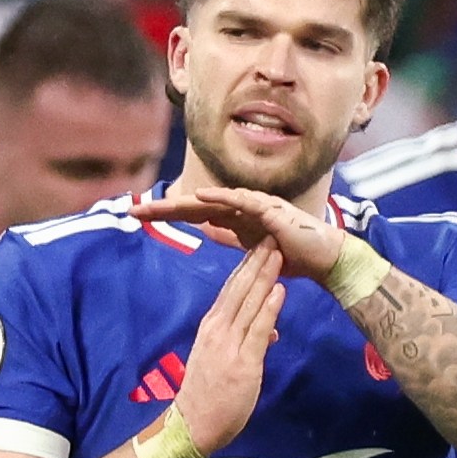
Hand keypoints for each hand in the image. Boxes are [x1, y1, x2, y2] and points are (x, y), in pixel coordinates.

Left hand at [132, 181, 345, 283]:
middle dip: (163, 208)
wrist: (323, 260)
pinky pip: (242, 201)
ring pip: (213, 201)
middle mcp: (241, 207)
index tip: (138, 218)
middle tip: (133, 211)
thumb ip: (230, 237)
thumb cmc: (291, 255)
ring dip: (184, 202)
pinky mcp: (270, 211)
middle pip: (195, 205)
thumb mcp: (250, 250)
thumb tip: (207, 230)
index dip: (166, 215)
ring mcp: (255, 206)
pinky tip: (201, 197)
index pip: (193, 215)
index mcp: (234, 218)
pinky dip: (222, 198)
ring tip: (158, 205)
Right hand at [165, 239, 280, 455]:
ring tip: (278, 250)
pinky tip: (279, 289)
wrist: (191, 426)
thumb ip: (245, 343)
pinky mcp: (242, 363)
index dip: (247, 266)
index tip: (260, 246)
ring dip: (265, 275)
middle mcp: (217, 330)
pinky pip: (258, 329)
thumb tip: (269, 334)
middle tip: (272, 235)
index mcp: (211, 327)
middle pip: (240, 288)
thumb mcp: (223, 362)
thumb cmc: (206, 397)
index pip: (231, 290)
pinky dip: (269, 308)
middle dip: (257, 261)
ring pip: (249, 302)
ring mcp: (229, 345)